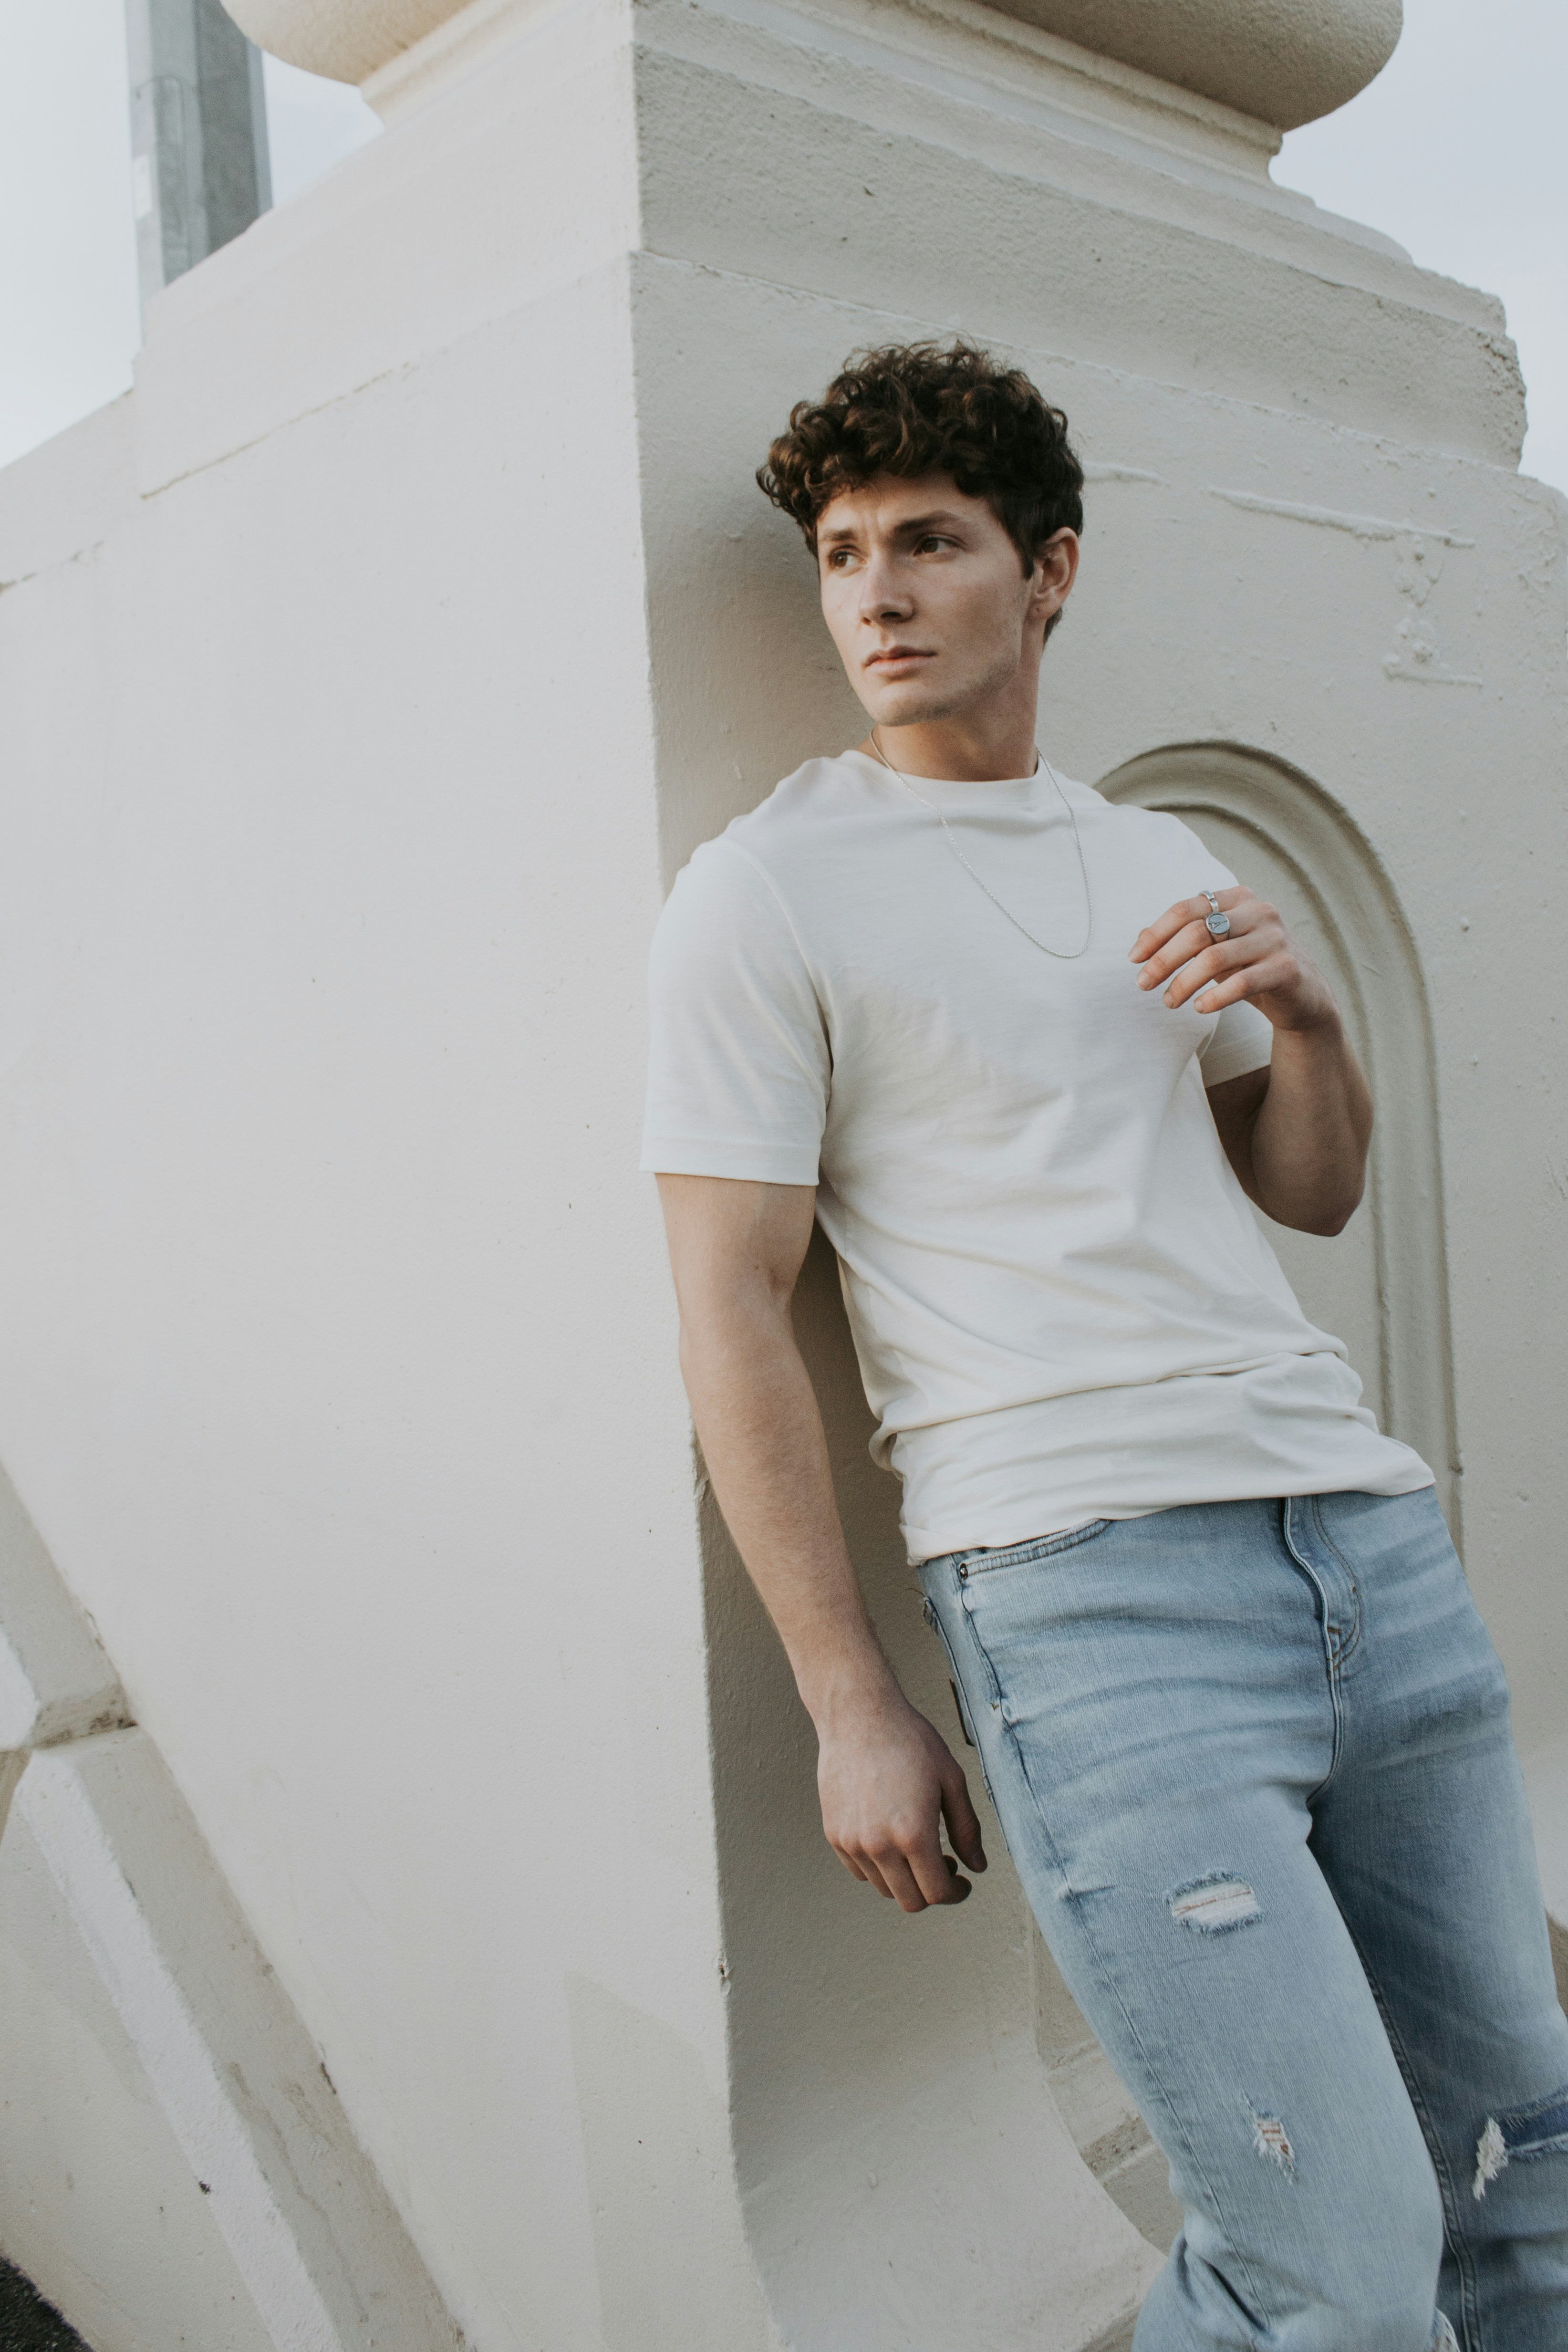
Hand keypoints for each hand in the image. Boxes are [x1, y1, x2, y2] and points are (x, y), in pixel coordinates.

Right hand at [815, 1683, 986, 1912]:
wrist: (858, 1716)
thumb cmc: (909, 1741)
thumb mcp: (951, 1780)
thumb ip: (967, 1829)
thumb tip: (978, 1866)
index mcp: (914, 1834)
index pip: (937, 1893)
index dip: (955, 1894)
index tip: (963, 1883)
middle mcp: (879, 1846)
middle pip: (910, 1901)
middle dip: (933, 1891)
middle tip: (944, 1865)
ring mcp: (852, 1842)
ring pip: (884, 1888)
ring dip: (906, 1879)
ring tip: (916, 1848)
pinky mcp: (834, 1834)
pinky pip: (860, 1871)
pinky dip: (880, 1867)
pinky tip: (891, 1839)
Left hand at [1130, 887, 1336, 1032]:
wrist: (1303, 995)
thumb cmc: (1251, 967)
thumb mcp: (1218, 948)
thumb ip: (1185, 939)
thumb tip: (1139, 939)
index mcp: (1238, 898)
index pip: (1186, 909)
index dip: (1155, 933)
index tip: (1134, 958)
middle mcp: (1259, 911)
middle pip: (1196, 931)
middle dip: (1163, 960)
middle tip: (1143, 984)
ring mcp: (1274, 938)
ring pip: (1214, 958)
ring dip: (1184, 983)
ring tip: (1169, 1002)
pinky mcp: (1286, 968)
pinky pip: (1241, 982)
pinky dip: (1214, 997)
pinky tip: (1199, 1008)